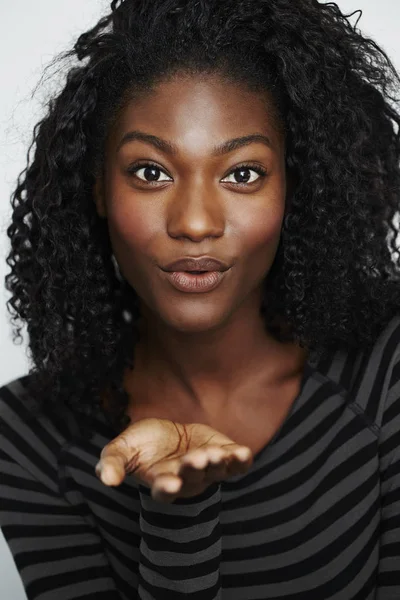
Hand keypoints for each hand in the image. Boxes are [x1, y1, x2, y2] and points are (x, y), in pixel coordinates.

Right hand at [95, 418, 252, 502]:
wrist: (166, 435)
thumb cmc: (141, 445)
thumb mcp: (121, 450)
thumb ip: (112, 464)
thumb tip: (107, 480)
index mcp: (161, 481)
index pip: (164, 490)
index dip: (167, 488)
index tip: (169, 484)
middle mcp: (187, 480)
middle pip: (192, 478)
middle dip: (194, 469)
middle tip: (195, 460)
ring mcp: (208, 470)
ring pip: (215, 471)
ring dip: (217, 463)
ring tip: (215, 454)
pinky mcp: (223, 456)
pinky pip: (236, 464)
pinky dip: (241, 460)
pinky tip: (244, 453)